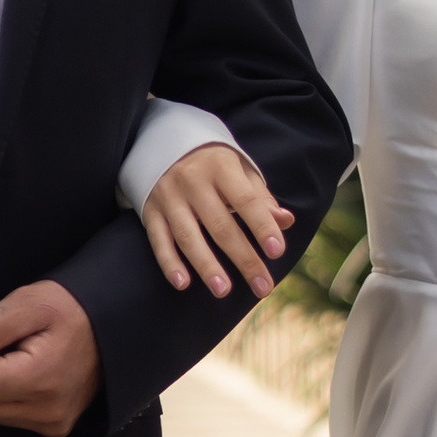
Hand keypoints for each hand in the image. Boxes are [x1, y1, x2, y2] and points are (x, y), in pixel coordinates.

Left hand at [0, 279, 101, 436]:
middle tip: (3, 348)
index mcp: (39, 380)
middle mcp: (46, 412)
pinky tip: (30, 375)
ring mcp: (53, 424)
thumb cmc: (71, 307)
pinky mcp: (55, 428)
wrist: (116, 323)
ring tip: (20, 359)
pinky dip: (7, 397)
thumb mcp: (28, 303)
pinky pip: (7, 418)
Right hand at [141, 143, 290, 300]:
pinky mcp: (150, 211)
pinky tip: (183, 284)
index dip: (262, 226)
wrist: (164, 144)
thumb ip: (261, 198)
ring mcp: (169, 197)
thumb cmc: (214, 165)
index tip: (277, 252)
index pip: (245, 200)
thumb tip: (286, 221)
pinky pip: (159, 240)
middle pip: (221, 225)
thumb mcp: (240, 171)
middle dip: (244, 259)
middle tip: (262, 288)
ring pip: (188, 236)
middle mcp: (193, 181)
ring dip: (206, 266)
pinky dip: (169, 263)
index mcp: (221, 167)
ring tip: (223, 291)